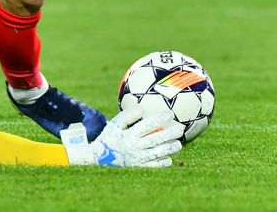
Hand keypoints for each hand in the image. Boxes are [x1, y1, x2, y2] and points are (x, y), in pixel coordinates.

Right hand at [62, 107, 183, 167]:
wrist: (96, 159)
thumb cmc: (107, 138)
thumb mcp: (113, 125)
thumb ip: (127, 116)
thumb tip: (142, 107)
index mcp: (128, 135)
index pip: (146, 126)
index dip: (158, 119)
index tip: (169, 114)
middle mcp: (133, 147)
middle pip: (154, 139)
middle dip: (169, 134)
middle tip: (180, 129)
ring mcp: (136, 159)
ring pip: (156, 153)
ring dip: (168, 149)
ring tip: (179, 145)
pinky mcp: (137, 168)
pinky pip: (152, 166)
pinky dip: (160, 163)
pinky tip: (169, 159)